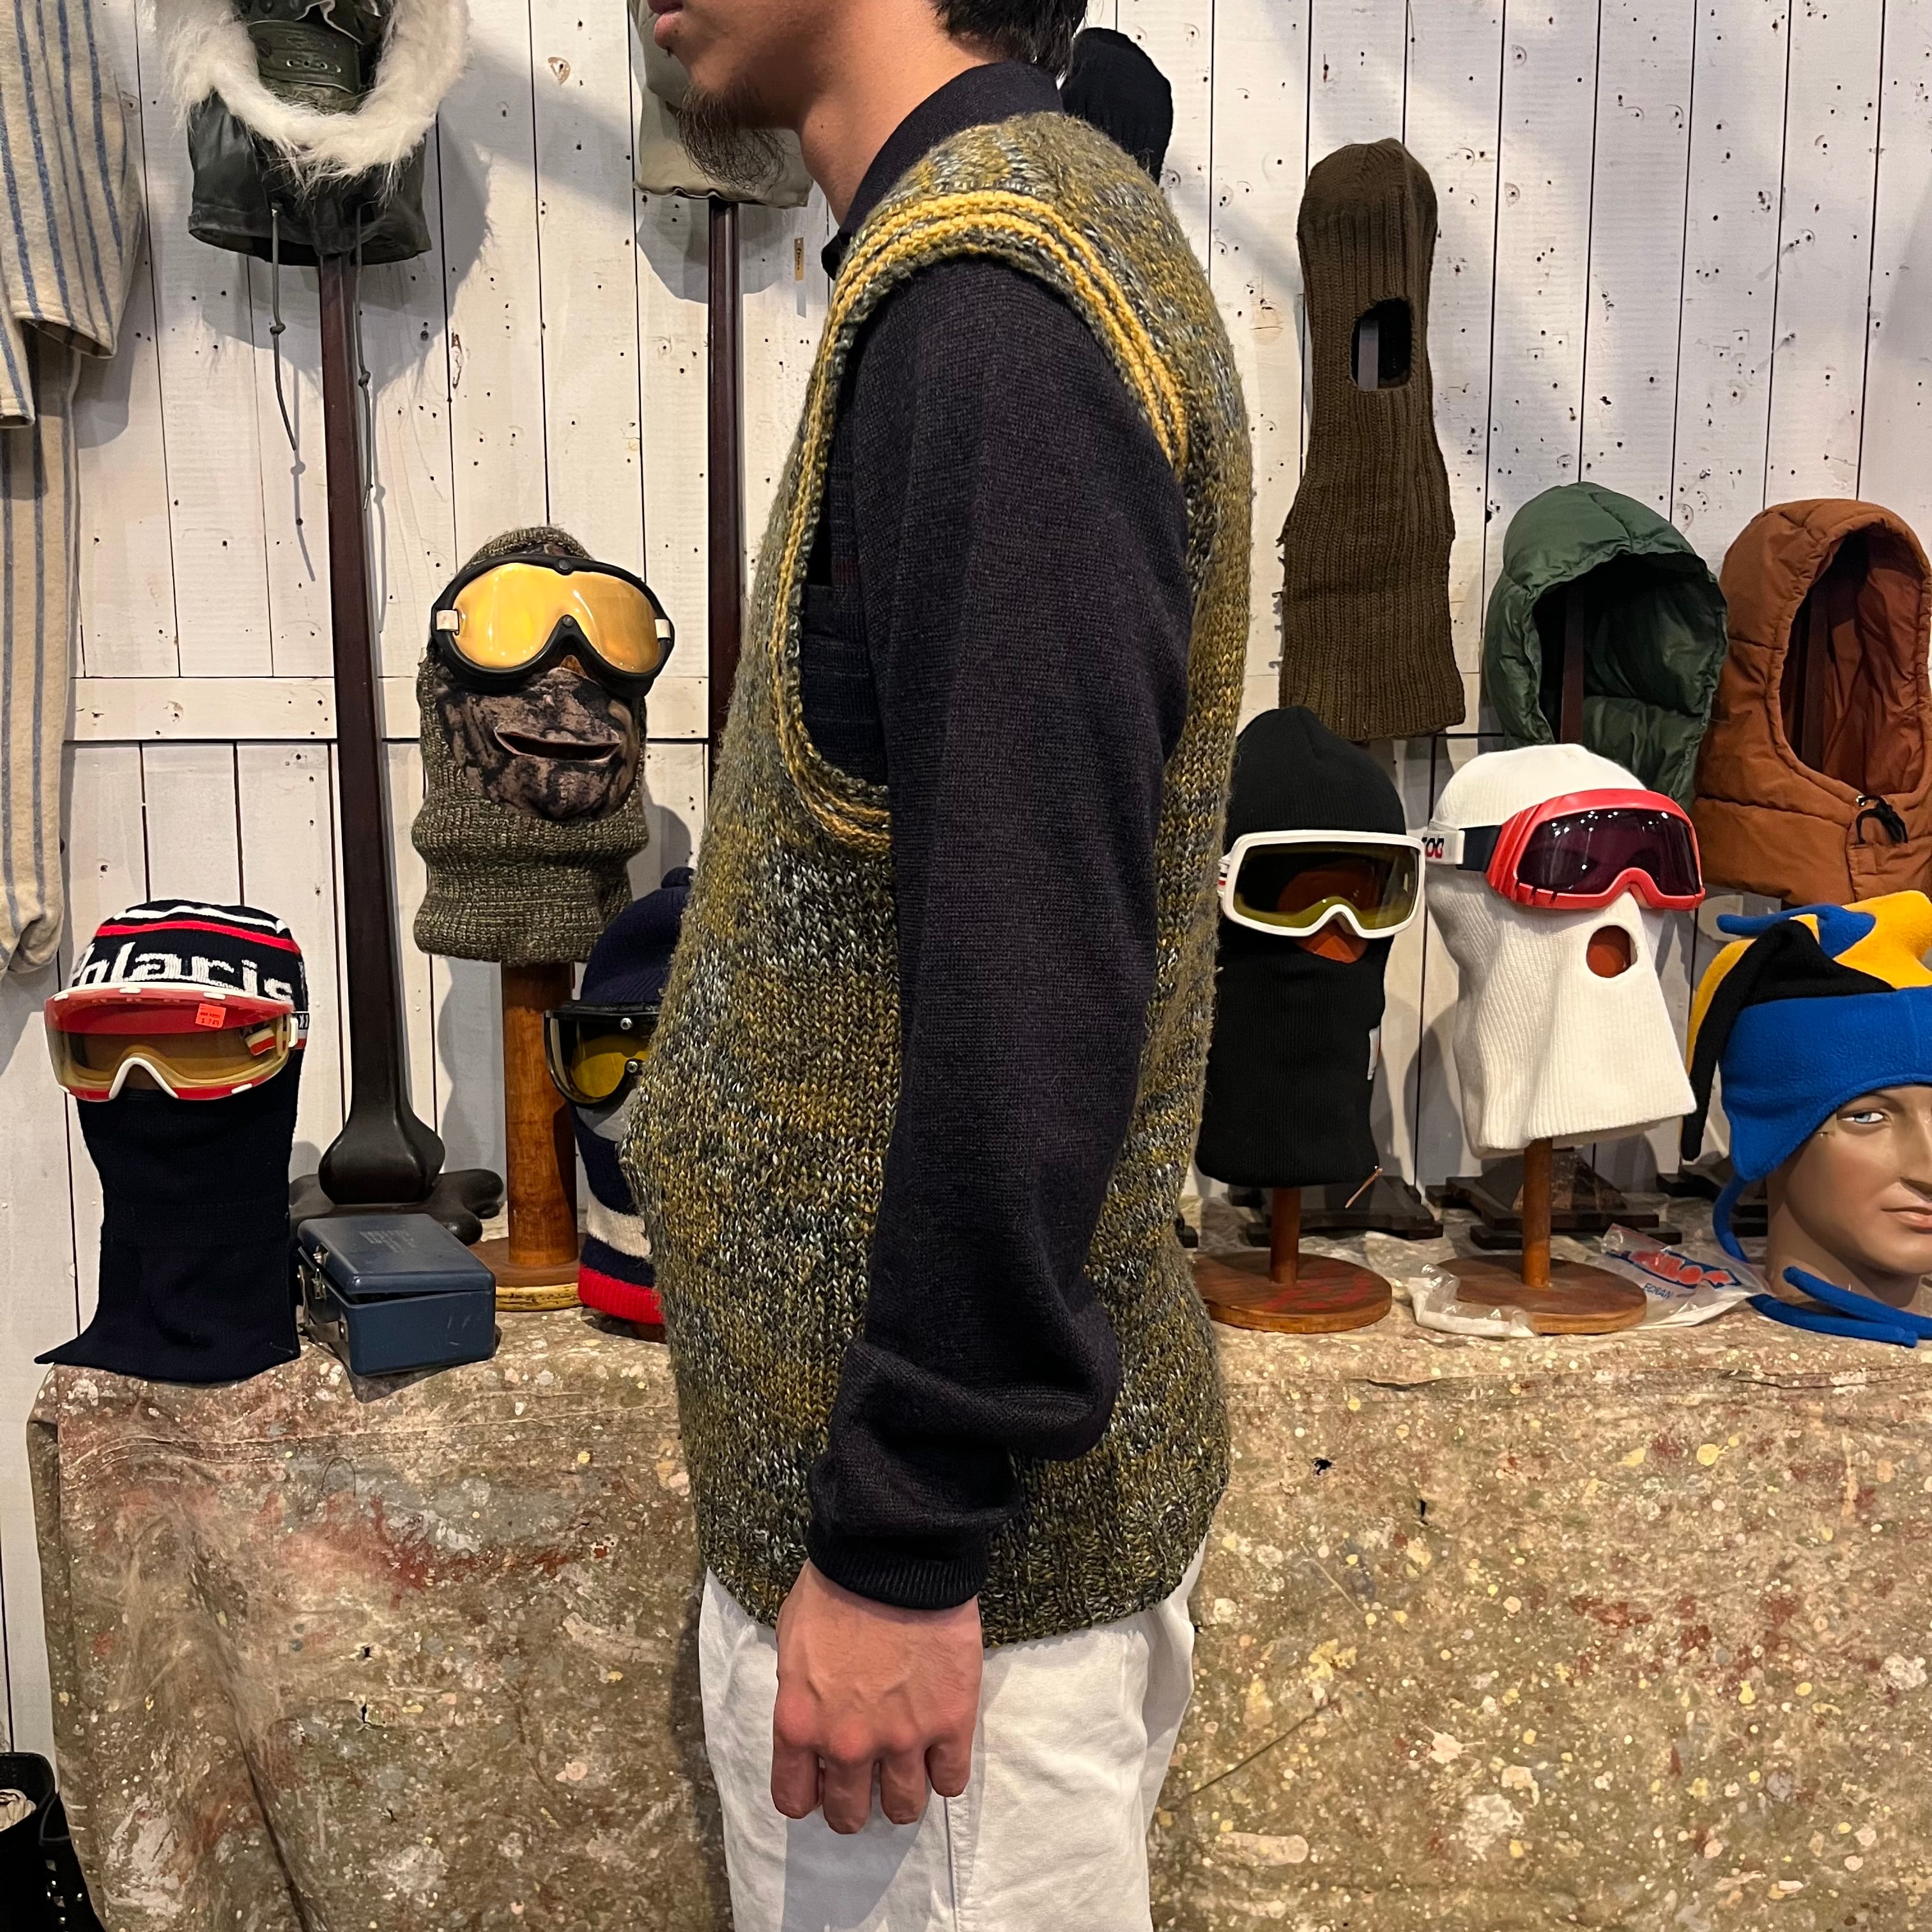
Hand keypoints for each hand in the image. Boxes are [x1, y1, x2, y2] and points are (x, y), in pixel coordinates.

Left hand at [770, 1560, 982, 1833]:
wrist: (893, 1553)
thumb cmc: (836, 1586)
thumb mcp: (792, 1640)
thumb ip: (800, 1691)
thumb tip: (814, 1715)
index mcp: (799, 1723)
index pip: (794, 1799)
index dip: (810, 1793)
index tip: (822, 1779)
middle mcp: (847, 1743)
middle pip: (850, 1813)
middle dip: (855, 1803)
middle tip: (867, 1778)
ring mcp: (903, 1739)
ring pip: (904, 1807)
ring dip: (903, 1794)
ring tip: (907, 1767)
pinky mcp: (951, 1723)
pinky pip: (951, 1781)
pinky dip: (945, 1773)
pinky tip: (941, 1751)